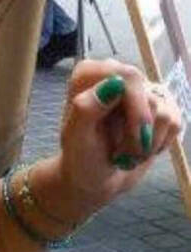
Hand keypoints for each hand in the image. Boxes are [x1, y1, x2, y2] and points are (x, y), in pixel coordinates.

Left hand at [55, 59, 182, 214]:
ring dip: (146, 143)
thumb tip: (115, 83)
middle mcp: (116, 75)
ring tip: (125, 152)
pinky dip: (159, 144)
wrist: (96, 177)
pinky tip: (140, 148)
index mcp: (90, 74)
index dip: (135, 109)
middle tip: (122, 153)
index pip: (128, 77)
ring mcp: (140, 91)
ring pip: (164, 113)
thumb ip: (87, 108)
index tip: (128, 137)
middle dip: (139, 132)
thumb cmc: (81, 157)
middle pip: (149, 96)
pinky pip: (175, 123)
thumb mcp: (76, 137)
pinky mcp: (159, 108)